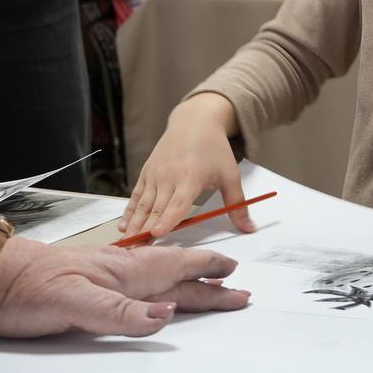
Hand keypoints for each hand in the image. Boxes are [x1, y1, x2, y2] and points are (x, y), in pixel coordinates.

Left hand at [0, 239, 249, 337]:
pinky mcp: (86, 290)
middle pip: (175, 277)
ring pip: (157, 281)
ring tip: (208, 285)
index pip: (178, 270)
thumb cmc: (22, 286)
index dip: (209, 274)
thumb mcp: (73, 301)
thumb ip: (120, 310)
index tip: (236, 279)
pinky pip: (135, 291)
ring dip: (187, 284)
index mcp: (123, 272)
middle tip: (237, 289)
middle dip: (209, 282)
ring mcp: (103, 279)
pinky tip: (151, 296)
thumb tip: (165, 314)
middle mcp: (118, 273)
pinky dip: (156, 292)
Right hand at [117, 93, 254, 238]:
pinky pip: (136, 195)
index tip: (157, 233)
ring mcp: (155, 174)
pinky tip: (123, 226)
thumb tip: (249, 228)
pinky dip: (129, 211)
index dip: (167, 219)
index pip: (178, 203)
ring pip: (143, 204)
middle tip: (137, 251)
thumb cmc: (213, 148)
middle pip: (156, 208)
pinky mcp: (147, 172)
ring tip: (127, 244)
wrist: (194, 121)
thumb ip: (237, 204)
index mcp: (190, 177)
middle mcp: (169, 176)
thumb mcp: (230, 174)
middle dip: (145, 230)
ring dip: (134, 224)